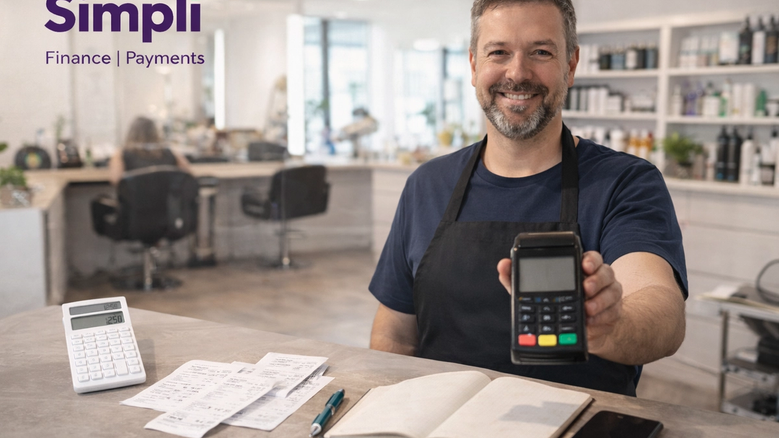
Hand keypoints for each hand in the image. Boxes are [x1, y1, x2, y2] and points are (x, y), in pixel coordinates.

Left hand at [497, 251, 623, 352]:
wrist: (580, 330)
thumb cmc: (556, 304)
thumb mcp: (534, 292)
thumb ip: (518, 279)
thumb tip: (503, 264)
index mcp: (581, 270)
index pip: (591, 258)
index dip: (590, 259)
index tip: (584, 265)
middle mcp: (598, 280)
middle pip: (606, 272)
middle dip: (596, 280)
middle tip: (585, 289)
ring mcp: (608, 296)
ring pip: (613, 293)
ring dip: (600, 301)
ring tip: (586, 310)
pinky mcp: (613, 314)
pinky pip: (614, 314)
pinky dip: (602, 319)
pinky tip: (591, 322)